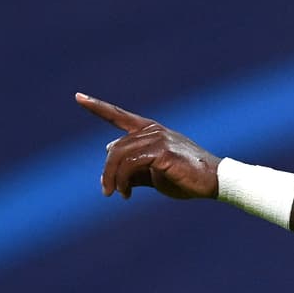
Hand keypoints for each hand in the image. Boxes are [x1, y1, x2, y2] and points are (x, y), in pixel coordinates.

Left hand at [76, 93, 220, 199]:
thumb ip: (134, 171)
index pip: (119, 116)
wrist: (215, 182)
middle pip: (115, 148)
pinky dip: (123, 181)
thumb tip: (109, 172)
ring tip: (117, 195)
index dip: (98, 107)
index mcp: (150, 131)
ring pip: (119, 156)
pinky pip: (131, 164)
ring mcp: (157, 138)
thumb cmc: (187, 178)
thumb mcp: (155, 175)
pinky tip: (127, 194)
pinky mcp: (162, 151)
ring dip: (113, 178)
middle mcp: (152, 130)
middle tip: (107, 192)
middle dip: (107, 172)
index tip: (78, 97)